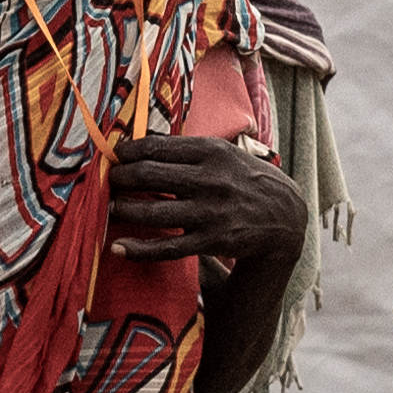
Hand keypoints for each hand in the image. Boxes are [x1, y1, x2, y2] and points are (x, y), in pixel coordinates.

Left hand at [100, 137, 301, 275]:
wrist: (284, 216)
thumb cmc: (243, 180)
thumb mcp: (223, 154)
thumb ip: (186, 151)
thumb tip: (139, 144)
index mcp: (211, 151)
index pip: (156, 147)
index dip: (127, 152)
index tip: (114, 156)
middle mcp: (210, 179)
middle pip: (149, 175)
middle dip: (120, 178)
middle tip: (107, 181)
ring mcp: (210, 212)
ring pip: (153, 212)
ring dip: (123, 209)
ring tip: (110, 207)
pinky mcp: (211, 241)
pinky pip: (167, 247)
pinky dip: (139, 249)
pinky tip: (118, 248)